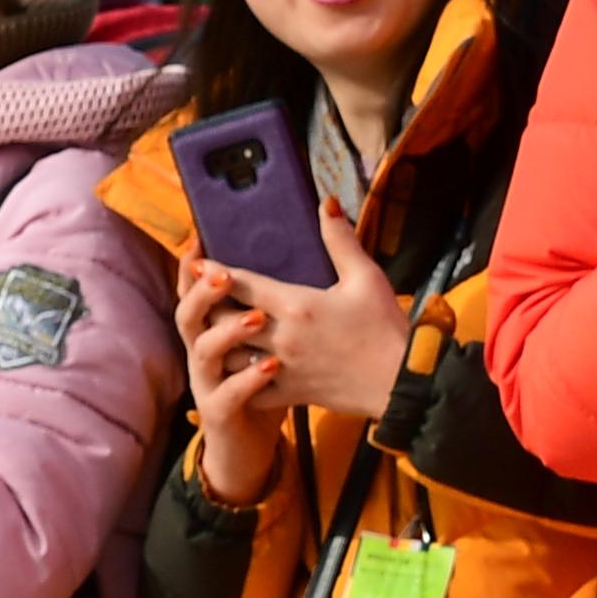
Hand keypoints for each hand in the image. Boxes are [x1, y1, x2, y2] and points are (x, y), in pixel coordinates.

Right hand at [173, 256, 282, 508]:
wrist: (252, 446)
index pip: (195, 291)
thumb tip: (300, 260)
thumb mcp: (270, 340)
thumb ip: (277, 302)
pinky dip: (246, 380)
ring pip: (204, 351)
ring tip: (257, 318)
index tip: (200, 237)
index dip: (193, 265)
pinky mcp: (220, 413)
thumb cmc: (264, 386)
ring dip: (227, 331)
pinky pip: (228, 394)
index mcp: (213, 330)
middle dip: (202, 291)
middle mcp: (203, 353)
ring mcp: (208, 383)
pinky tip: (271, 367)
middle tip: (224, 273)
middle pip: (188, 314)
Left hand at [214, 201, 413, 422]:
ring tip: (210, 332)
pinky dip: (237, 380)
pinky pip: (250, 389)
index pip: (242, 285)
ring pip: (231, 357)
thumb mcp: (366, 277)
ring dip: (219, 344)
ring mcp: (282, 368)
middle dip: (209, 308)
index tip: (196, 264)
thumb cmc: (385, 327)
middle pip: (227, 321)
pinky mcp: (289, 393)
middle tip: (198, 298)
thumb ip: (340, 241)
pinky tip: (233, 370)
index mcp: (296, 304)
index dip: (215, 273)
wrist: (400, 381)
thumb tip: (325, 204)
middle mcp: (281, 337)